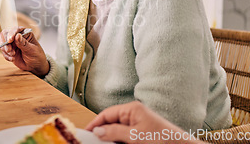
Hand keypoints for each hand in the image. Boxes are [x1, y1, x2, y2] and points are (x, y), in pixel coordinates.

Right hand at [0, 27, 49, 77]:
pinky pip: (3, 51)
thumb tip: (17, 35)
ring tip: (13, 55)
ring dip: (5, 50)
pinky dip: (6, 56)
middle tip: (9, 50)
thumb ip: (23, 43)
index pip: (16, 29)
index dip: (11, 33)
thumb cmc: (36, 56)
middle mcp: (17, 36)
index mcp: (25, 33)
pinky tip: (13, 59)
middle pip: (5, 33)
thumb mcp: (31, 50)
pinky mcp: (9, 50)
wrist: (35, 66)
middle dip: (5, 42)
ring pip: (2, 42)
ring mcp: (12, 43)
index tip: (10, 40)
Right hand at [85, 101, 200, 143]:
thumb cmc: (163, 140)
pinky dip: (120, 140)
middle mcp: (134, 114)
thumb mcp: (136, 136)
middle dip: (103, 132)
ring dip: (112, 138)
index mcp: (132, 109)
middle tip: (93, 141)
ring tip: (104, 143)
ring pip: (118, 130)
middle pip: (111, 122)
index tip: (85, 133)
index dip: (95, 123)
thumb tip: (98, 131)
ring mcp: (139, 123)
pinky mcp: (142, 133)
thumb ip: (115, 132)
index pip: (107, 114)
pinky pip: (126, 135)